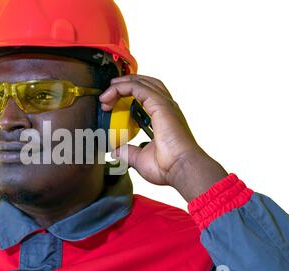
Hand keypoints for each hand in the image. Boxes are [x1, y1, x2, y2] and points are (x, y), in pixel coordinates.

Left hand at [99, 74, 228, 201]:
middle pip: (145, 85)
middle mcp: (166, 108)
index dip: (128, 95)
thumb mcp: (141, 159)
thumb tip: (116, 151)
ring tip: (108, 89)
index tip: (110, 105)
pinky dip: (123, 86)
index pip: (147, 96)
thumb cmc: (168, 167)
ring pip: (142, 83)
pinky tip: (112, 90)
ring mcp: (165, 105)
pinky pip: (138, 88)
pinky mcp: (160, 105)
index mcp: (164, 118)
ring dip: (122, 83)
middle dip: (125, 85)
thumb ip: (129, 152)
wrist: (182, 169)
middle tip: (107, 95)